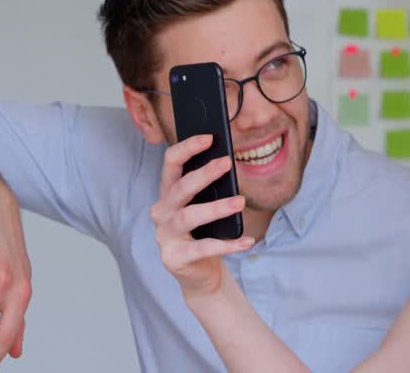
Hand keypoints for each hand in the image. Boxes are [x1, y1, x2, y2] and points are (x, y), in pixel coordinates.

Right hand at [151, 135, 254, 300]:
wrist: (200, 274)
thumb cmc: (205, 232)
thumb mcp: (206, 206)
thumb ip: (211, 188)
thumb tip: (229, 164)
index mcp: (168, 193)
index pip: (171, 162)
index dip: (188, 147)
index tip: (209, 137)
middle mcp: (161, 212)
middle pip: (180, 187)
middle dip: (204, 173)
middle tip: (228, 162)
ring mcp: (165, 236)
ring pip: (189, 216)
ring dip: (216, 207)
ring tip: (240, 201)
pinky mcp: (174, 258)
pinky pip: (203, 248)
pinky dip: (228, 244)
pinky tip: (247, 241)